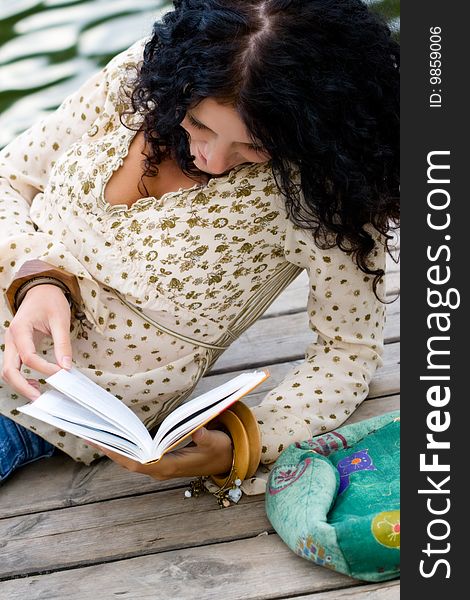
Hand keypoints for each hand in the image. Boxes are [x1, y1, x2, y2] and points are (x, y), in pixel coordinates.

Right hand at [1, 284, 72, 399]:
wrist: (41, 290)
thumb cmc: (50, 301)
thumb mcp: (60, 319)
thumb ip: (63, 343)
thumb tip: (66, 366)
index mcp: (20, 329)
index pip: (29, 357)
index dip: (45, 368)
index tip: (62, 373)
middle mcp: (11, 339)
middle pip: (8, 369)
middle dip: (22, 386)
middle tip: (39, 397)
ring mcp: (11, 344)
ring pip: (8, 371)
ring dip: (20, 384)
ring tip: (38, 393)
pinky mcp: (16, 347)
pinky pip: (14, 366)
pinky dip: (21, 377)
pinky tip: (36, 382)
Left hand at [89, 426, 232, 480]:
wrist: (226, 459)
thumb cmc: (219, 450)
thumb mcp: (215, 442)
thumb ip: (206, 437)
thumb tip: (198, 430)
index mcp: (170, 467)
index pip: (138, 463)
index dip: (120, 454)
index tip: (104, 443)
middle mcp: (160, 469)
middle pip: (129, 462)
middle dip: (110, 449)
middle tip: (91, 433)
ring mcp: (159, 467)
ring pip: (131, 460)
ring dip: (115, 448)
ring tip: (97, 433)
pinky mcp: (160, 461)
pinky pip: (137, 456)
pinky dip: (124, 447)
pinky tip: (115, 436)